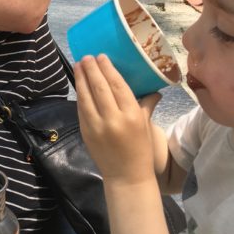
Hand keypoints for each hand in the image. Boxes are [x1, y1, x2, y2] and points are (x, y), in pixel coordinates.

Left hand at [75, 55, 160, 184]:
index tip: (101, 56)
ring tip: (78, 65)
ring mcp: (97, 126)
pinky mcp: (86, 132)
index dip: (108, 69)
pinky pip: (81, 109)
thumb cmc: (140, 150)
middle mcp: (113, 119)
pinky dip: (79, 95)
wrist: (127, 177)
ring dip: (81, 79)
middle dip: (92, 69)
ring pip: (86, 96)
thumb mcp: (146, 126)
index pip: (117, 86)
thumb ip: (147, 104)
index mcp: (132, 115)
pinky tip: (78, 85)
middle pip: (100, 88)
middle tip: (87, 56)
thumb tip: (155, 89)